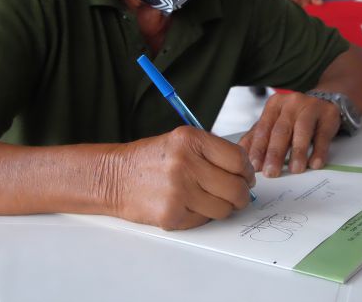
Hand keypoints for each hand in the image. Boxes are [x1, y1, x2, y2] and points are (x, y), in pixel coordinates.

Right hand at [116, 126, 255, 229]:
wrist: (114, 177)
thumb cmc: (152, 159)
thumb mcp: (182, 141)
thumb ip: (214, 152)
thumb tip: (246, 173)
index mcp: (191, 140)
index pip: (238, 159)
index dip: (247, 172)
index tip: (246, 177)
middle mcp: (185, 163)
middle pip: (236, 188)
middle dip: (241, 195)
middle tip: (236, 195)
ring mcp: (179, 191)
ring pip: (224, 209)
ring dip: (222, 207)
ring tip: (207, 199)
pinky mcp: (172, 215)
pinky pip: (204, 220)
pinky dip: (201, 216)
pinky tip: (187, 205)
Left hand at [239, 92, 339, 176]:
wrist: (323, 101)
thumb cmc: (295, 116)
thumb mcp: (275, 122)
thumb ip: (258, 136)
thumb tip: (243, 155)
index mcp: (274, 105)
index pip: (263, 128)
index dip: (258, 148)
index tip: (255, 166)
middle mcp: (291, 103)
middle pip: (281, 130)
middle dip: (275, 153)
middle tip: (271, 173)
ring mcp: (311, 107)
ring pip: (302, 130)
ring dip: (298, 152)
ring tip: (295, 170)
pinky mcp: (328, 115)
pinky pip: (323, 134)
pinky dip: (319, 151)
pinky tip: (315, 163)